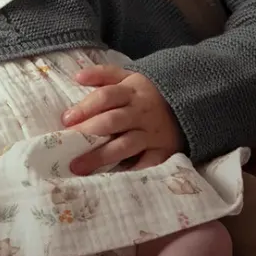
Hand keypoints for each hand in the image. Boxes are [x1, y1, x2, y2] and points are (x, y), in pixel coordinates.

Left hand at [62, 65, 184, 175]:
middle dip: (87, 133)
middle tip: (64, 145)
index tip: (65, 120)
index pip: (106, 97)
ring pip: (125, 145)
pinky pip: (148, 163)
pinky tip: (114, 180)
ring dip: (101, 156)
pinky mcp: (164, 151)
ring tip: (79, 167)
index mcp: (131, 92)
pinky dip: (133, 172)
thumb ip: (104, 75)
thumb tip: (77, 77)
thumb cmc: (149, 93)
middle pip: (112, 122)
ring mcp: (152, 133)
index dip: (85, 107)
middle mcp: (141, 113)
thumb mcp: (130, 77)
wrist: (191, 101)